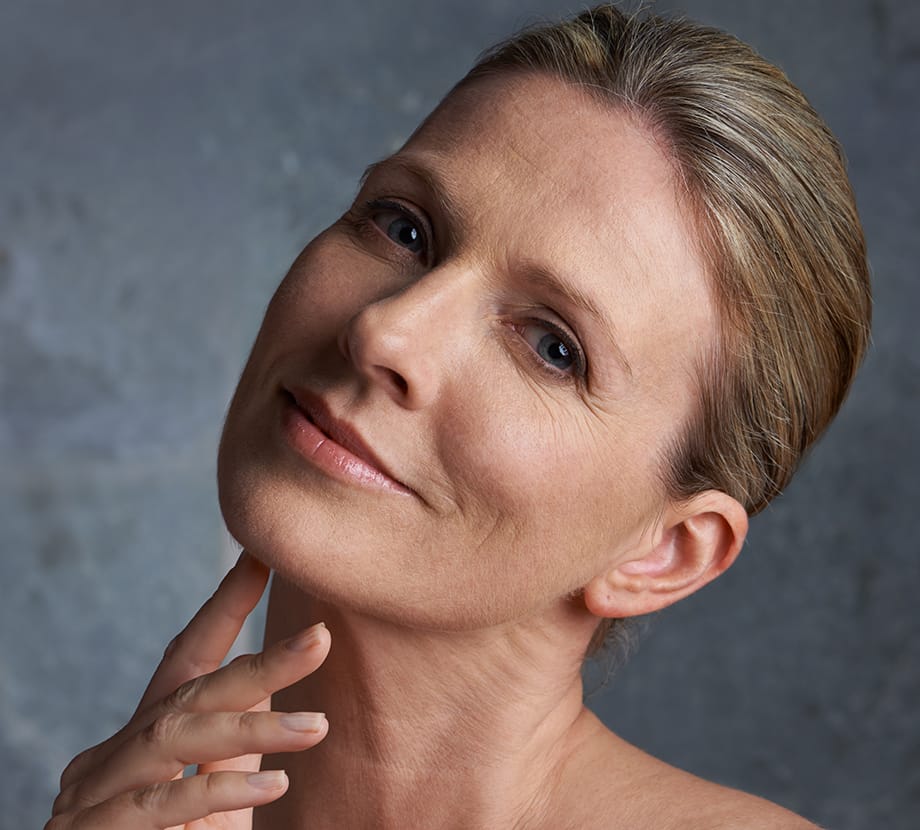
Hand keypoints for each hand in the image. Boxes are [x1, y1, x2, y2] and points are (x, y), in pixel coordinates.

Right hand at [47, 552, 330, 828]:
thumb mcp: (210, 797)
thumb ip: (234, 751)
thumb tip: (281, 695)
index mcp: (147, 736)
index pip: (187, 658)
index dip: (223, 606)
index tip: (261, 558)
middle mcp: (117, 753)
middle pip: (192, 691)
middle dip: (260, 663)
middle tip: (321, 637)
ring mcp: (100, 793)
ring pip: (177, 738)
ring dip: (252, 726)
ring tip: (316, 725)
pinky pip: (164, 805)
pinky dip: (219, 790)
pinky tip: (272, 784)